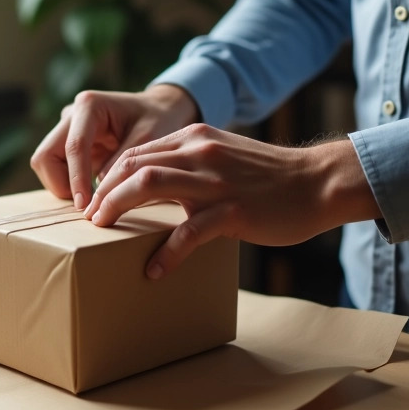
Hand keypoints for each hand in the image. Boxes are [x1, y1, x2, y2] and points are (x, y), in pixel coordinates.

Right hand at [29, 84, 199, 208]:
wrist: (160, 109)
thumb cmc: (158, 119)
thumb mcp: (149, 139)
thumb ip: (122, 164)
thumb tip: (98, 194)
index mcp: (89, 106)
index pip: (73, 147)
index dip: (76, 179)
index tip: (84, 205)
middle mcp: (71, 115)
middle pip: (45, 156)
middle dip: (61, 184)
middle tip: (85, 206)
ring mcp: (66, 130)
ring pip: (46, 164)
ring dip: (63, 186)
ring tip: (91, 200)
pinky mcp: (69, 145)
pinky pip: (57, 169)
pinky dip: (68, 185)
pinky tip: (91, 193)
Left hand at [84, 125, 381, 278]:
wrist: (318, 183)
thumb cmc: (270, 177)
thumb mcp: (223, 157)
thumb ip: (190, 165)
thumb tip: (155, 186)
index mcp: (195, 139)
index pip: (137, 152)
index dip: (109, 176)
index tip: (96, 199)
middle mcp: (200, 153)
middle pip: (133, 165)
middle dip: (104, 191)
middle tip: (90, 217)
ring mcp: (215, 182)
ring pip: (150, 185)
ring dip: (118, 208)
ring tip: (103, 230)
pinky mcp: (233, 211)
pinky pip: (188, 232)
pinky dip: (166, 252)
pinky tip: (154, 270)